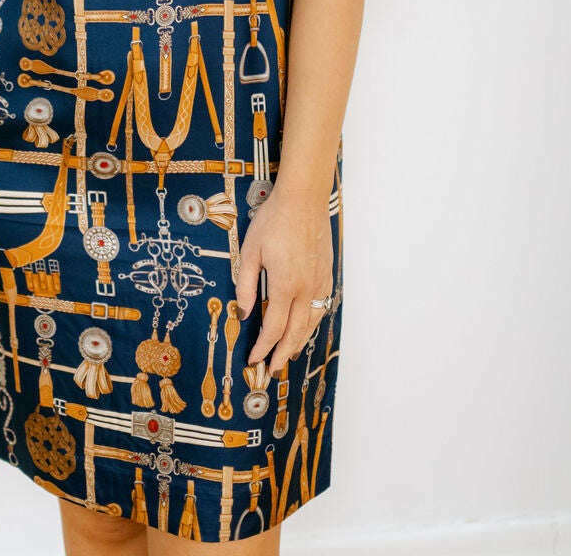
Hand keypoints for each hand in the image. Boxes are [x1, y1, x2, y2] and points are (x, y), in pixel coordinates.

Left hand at [236, 187, 333, 372]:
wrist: (304, 200)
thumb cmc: (274, 221)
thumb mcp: (250, 251)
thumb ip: (245, 285)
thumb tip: (243, 313)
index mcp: (285, 286)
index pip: (273, 328)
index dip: (263, 348)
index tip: (254, 360)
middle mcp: (306, 289)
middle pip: (295, 333)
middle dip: (283, 355)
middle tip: (273, 370)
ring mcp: (320, 283)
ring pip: (312, 324)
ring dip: (299, 343)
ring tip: (288, 356)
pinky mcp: (327, 274)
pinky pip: (322, 308)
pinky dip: (313, 324)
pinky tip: (306, 327)